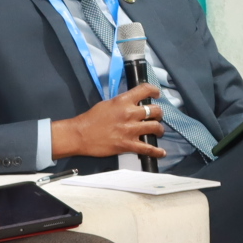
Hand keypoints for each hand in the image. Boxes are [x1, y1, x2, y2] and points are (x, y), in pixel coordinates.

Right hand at [50, 83, 166, 158]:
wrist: (80, 135)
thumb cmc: (91, 119)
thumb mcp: (107, 104)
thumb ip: (122, 103)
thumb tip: (132, 104)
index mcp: (123, 101)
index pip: (145, 90)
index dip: (154, 91)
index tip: (157, 94)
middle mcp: (130, 114)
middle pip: (155, 111)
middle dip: (159, 113)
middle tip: (157, 116)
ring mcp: (130, 130)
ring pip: (155, 127)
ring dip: (159, 129)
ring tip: (158, 131)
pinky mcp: (128, 145)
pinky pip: (148, 148)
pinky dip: (156, 151)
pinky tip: (161, 152)